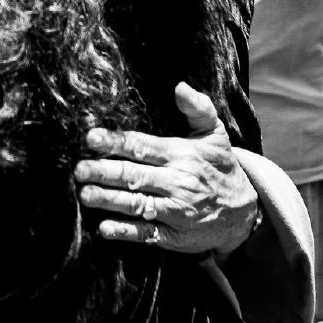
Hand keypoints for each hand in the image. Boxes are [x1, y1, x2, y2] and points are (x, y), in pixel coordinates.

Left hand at [74, 83, 258, 257]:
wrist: (243, 213)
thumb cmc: (220, 166)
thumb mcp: (215, 133)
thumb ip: (197, 107)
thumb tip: (180, 86)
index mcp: (181, 155)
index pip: (143, 146)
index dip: (116, 142)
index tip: (91, 138)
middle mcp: (177, 182)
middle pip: (135, 175)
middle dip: (104, 172)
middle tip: (79, 169)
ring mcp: (175, 211)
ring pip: (137, 204)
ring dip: (109, 200)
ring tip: (85, 194)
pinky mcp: (174, 236)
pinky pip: (147, 234)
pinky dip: (125, 231)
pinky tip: (104, 229)